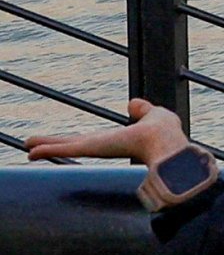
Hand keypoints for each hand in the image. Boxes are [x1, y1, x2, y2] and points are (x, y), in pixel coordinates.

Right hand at [20, 99, 187, 171]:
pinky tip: (31, 151)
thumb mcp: (153, 115)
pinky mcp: (91, 147)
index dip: (73, 140)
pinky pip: (65, 148)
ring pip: (64, 146)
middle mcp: (101, 146)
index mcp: (114, 140)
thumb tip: (133, 103)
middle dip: (51, 145)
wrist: (164, 143)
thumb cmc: (164, 132)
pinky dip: (47, 149)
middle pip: (71, 144)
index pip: (88, 140)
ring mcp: (95, 147)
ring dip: (44, 146)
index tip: (60, 142)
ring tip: (27, 146)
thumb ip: (143, 110)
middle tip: (31, 147)